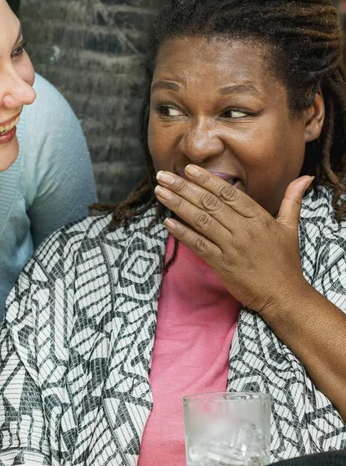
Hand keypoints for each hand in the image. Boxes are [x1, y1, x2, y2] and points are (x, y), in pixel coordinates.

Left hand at [153, 165, 313, 313]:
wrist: (285, 296)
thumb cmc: (286, 262)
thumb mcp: (290, 227)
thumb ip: (292, 200)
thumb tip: (304, 177)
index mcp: (259, 218)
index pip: (228, 193)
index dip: (207, 179)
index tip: (188, 169)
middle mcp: (244, 230)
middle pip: (210, 203)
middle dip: (184, 187)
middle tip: (163, 175)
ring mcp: (232, 247)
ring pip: (201, 220)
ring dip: (178, 204)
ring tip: (160, 192)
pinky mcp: (222, 265)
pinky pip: (199, 245)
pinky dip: (182, 233)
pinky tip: (168, 222)